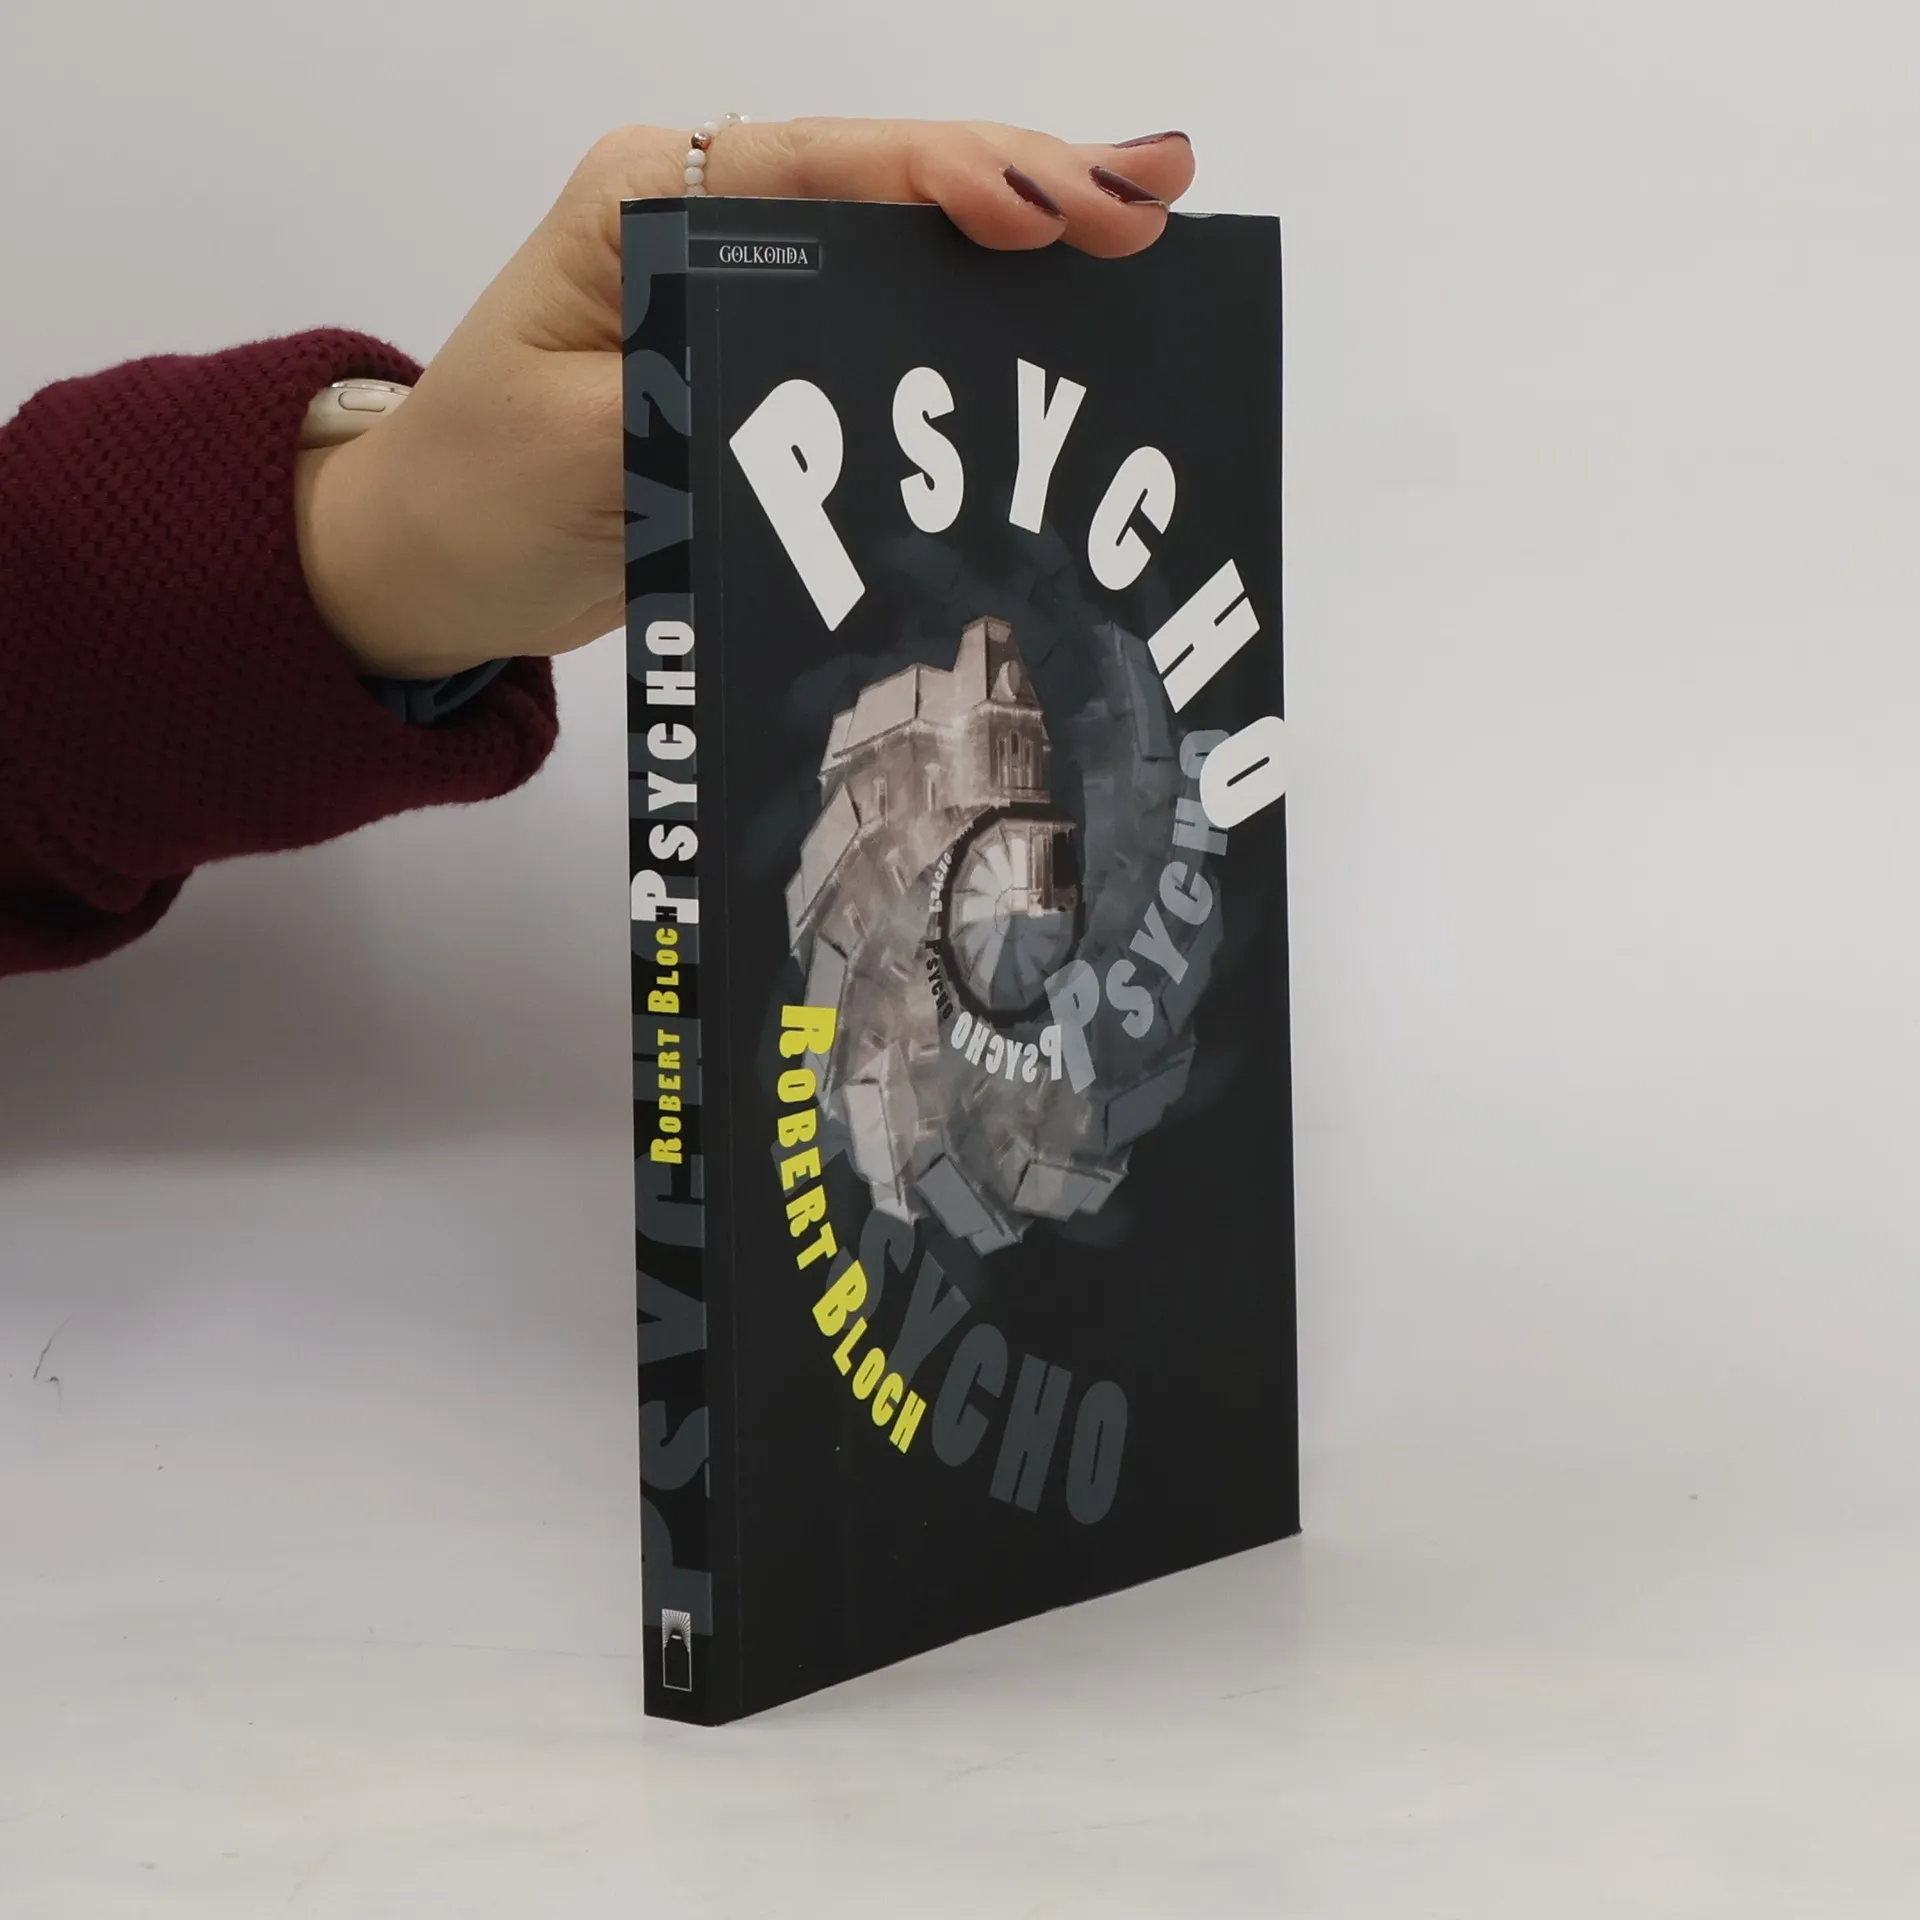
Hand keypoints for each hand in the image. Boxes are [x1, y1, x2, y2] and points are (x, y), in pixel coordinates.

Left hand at [294, 119, 1196, 681]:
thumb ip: (698, 404)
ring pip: (909, 245)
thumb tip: (828, 388)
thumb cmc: (479, 492)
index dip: (946, 180)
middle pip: (890, 184)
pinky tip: (1065, 306)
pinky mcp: (773, 367)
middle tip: (1152, 198)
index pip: (823, 169)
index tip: (1045, 212)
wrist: (437, 566)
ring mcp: (749, 290)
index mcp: (648, 205)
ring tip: (1148, 219)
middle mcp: (710, 223)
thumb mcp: (578, 451)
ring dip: (1028, 236)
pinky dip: (981, 319)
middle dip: (1026, 185)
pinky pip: (893, 326)